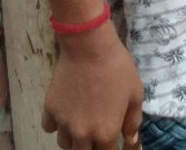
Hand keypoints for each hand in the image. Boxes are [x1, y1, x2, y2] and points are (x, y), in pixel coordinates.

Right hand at [41, 21, 143, 149]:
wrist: (89, 45)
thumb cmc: (117, 67)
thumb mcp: (135, 93)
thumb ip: (133, 121)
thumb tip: (131, 141)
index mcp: (105, 133)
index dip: (111, 148)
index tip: (113, 140)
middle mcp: (82, 134)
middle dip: (91, 146)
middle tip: (96, 131)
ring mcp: (64, 123)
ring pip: (65, 144)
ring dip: (73, 138)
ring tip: (80, 122)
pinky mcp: (50, 109)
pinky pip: (50, 127)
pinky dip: (56, 124)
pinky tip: (66, 112)